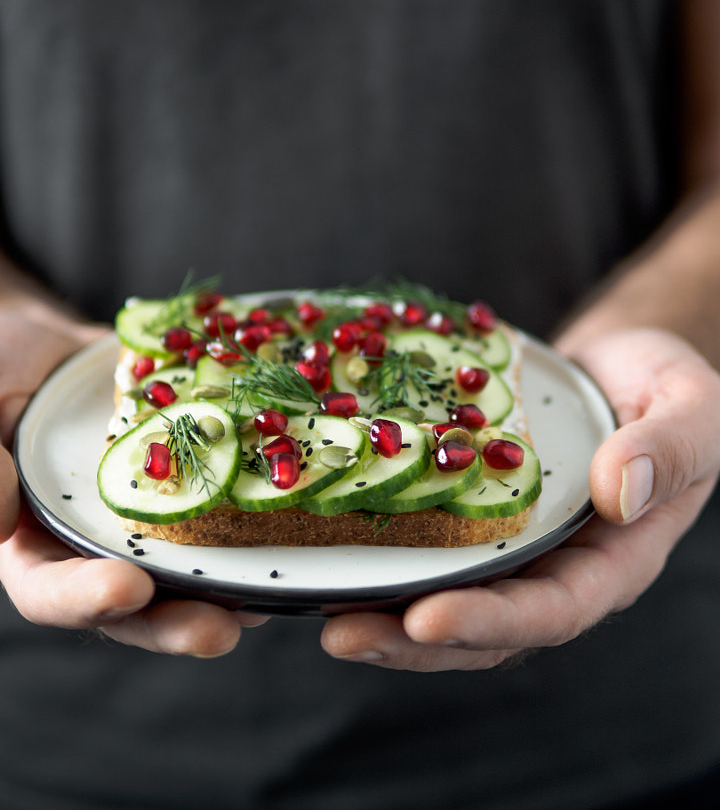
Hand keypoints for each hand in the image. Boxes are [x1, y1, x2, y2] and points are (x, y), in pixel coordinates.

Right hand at [0, 306, 264, 655]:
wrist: (30, 338)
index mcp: (23, 538)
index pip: (49, 590)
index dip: (87, 598)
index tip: (131, 590)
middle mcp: (87, 538)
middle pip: (132, 601)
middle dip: (176, 620)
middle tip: (224, 631)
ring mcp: (136, 512)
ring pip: (184, 563)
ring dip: (226, 585)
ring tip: (272, 595)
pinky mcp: (177, 476)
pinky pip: (212, 502)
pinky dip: (247, 517)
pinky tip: (288, 519)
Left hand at [320, 328, 719, 669]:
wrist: (618, 362)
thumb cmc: (665, 384)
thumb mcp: (691, 407)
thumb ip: (668, 448)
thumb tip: (618, 490)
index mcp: (614, 560)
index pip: (553, 611)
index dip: (489, 622)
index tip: (425, 619)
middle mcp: (556, 566)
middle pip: (485, 627)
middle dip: (410, 638)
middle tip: (341, 633)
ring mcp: (511, 545)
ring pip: (446, 597)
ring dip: (383, 611)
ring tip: (318, 610)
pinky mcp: (475, 515)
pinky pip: (430, 544)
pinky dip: (383, 553)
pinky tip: (330, 546)